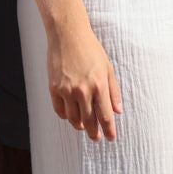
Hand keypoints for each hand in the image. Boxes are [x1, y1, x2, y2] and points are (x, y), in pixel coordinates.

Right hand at [46, 21, 120, 140]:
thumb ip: (113, 91)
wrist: (68, 35)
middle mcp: (83, 90)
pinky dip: (66, 116)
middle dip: (94, 133)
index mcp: (99, 85)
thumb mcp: (108, 68)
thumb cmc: (90, 49)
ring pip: (73, 118)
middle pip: (89, 121)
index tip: (111, 138)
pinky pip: (59, 110)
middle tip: (96, 138)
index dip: (109, 130)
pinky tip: (71, 115)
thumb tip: (118, 111)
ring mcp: (67, 90)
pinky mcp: (54, 88)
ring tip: (84, 127)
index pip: (105, 116)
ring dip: (80, 126)